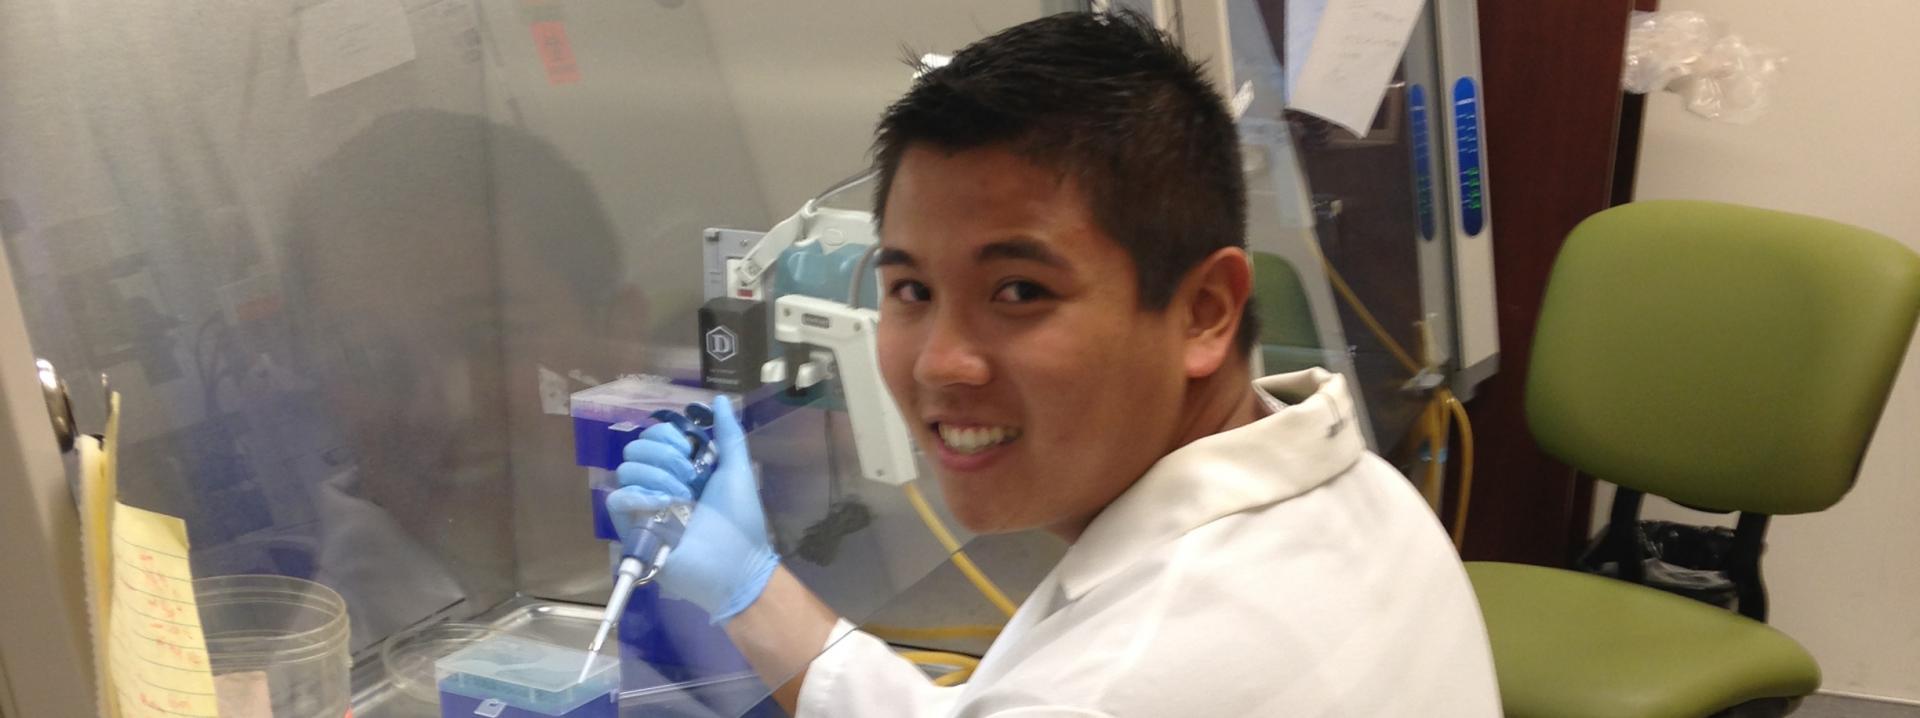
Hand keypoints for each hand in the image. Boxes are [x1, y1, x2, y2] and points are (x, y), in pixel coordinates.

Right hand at [605, 396, 777, 622]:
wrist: (736, 565)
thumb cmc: (740, 520)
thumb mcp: (737, 470)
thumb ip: (728, 434)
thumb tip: (721, 400)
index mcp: (680, 469)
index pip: (654, 437)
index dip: (665, 436)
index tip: (686, 448)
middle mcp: (658, 484)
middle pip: (636, 449)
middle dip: (662, 457)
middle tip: (687, 478)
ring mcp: (644, 507)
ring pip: (626, 470)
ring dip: (655, 477)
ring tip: (680, 497)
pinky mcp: (633, 530)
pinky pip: (618, 500)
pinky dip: (638, 497)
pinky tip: (662, 505)